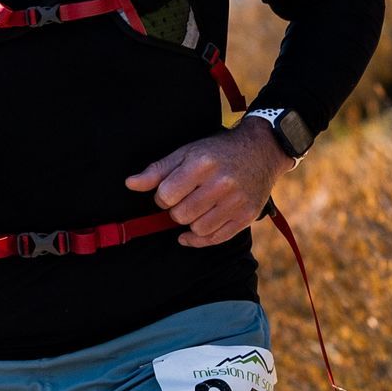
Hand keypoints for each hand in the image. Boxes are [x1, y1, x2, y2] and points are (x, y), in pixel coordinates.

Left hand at [127, 120, 286, 246]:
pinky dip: (199, 239)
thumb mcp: (186, 152)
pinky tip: (192, 233)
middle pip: (181, 214)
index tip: (169, 192)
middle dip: (176, 210)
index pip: (166, 195)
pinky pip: (216, 238)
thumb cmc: (217, 152)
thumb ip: (158, 170)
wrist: (261, 151)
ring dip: (190, 222)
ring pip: (197, 228)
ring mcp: (236, 201)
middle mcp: (221, 183)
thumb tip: (130, 184)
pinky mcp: (246, 216)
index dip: (162, 197)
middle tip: (184, 200)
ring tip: (196, 208)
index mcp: (202, 164)